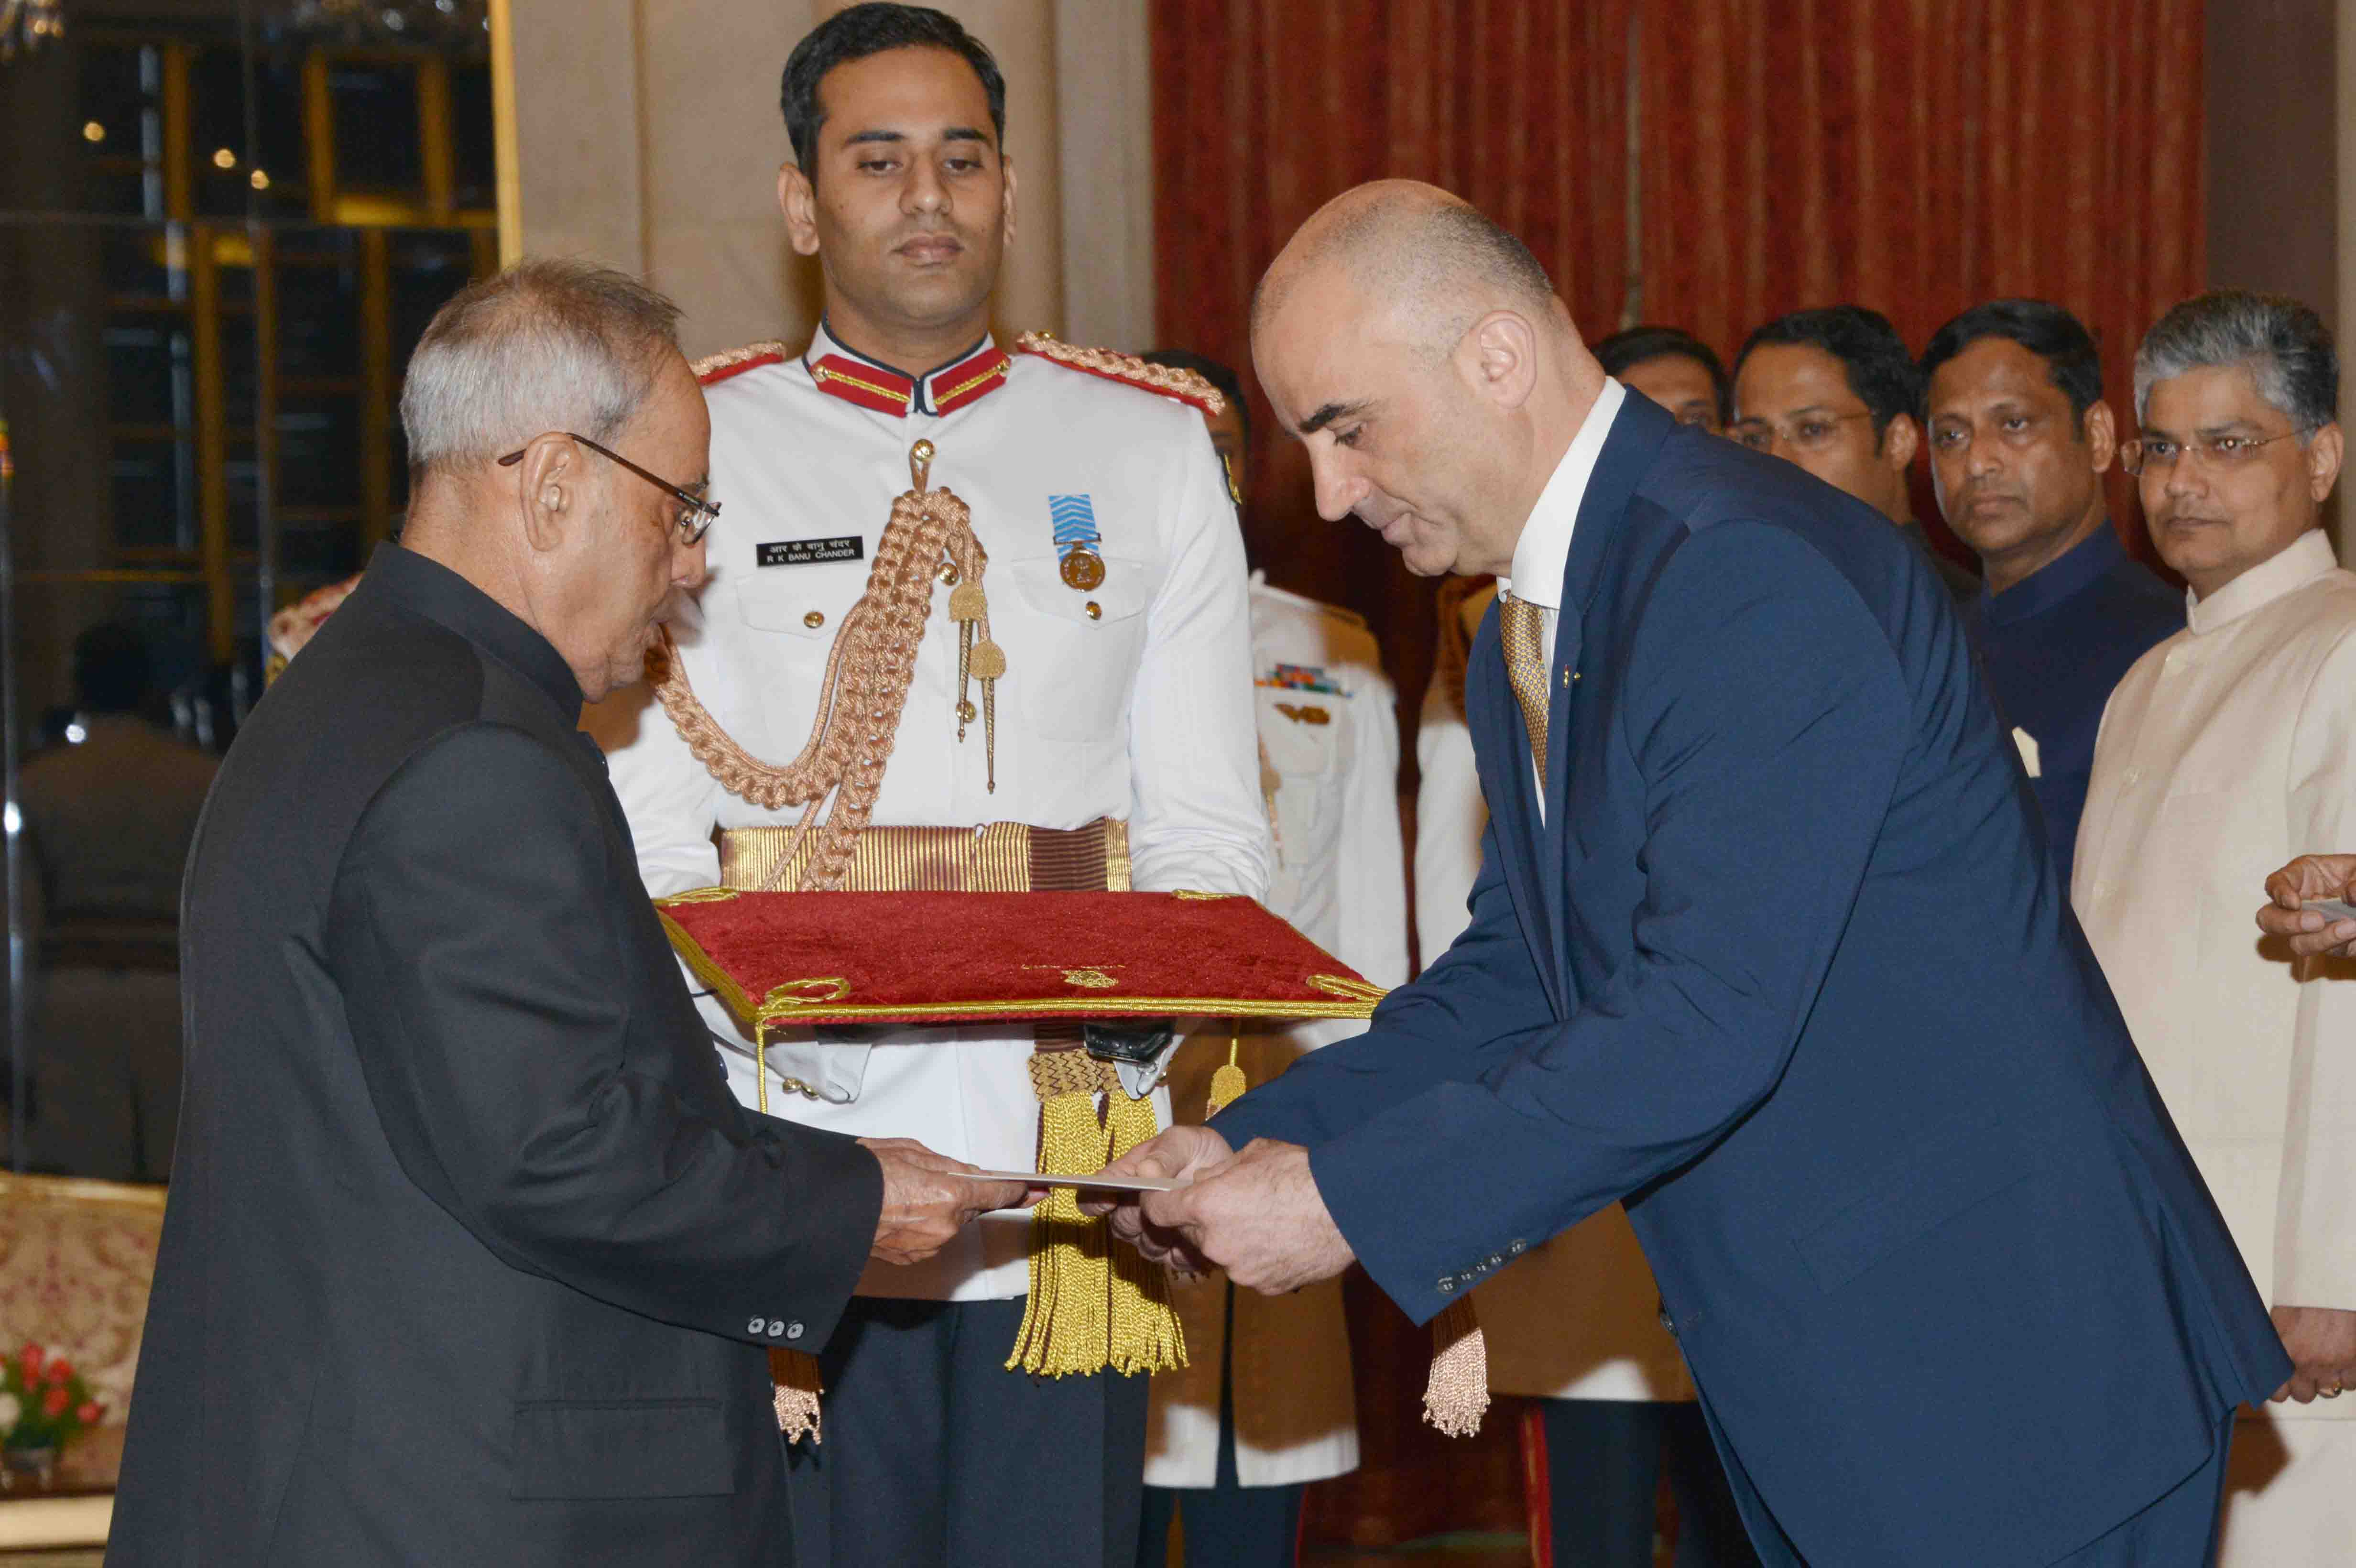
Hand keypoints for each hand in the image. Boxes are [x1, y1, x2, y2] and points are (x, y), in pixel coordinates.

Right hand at [859, 1138, 1027, 1266]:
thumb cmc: (864, 1174)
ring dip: (936, 1209)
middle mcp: (944, 1227)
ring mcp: (928, 1247)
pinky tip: (897, 1212)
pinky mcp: (911, 1259)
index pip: (996, 1194)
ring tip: (903, 1193)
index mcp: (949, 1194)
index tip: (1037, 1191)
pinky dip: (919, 1226)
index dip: (1019, 1191)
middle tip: (930, 1179)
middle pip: (969, 1208)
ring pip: (947, 1223)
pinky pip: (927, 1238)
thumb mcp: (909, 1152)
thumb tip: (966, 1174)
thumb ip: (945, 1164)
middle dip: (959, 1193)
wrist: (825, 1209)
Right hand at [1083, 1125, 1234, 1275]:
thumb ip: (1165, 1154)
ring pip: (1145, 1247)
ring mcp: (1155, 1232)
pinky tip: (1197, 1236)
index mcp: (1127, 1178)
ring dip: (1162, 1237)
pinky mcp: (1178, 1251)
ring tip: (1183, 1220)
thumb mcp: (1185, 1141)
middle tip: (1159, 1206)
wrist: (1232, 1174)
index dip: (1093, 1201)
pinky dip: (1184, 1252)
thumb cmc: (1200, 1152)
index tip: (1107, 1201)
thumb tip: (1144, 1172)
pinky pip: (1173, 1261)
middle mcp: (1135, 1208)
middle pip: (1120, 1225)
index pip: (1095, 1194)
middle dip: (1137, 1218)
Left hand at [1134, 1138, 1354, 1295]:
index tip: (1161, 1200)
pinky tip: (1280, 1239)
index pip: (1157, 1210)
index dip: (1157, 1203)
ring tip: (1264, 1221)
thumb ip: (1219, 1172)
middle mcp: (1214, 1242)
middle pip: (1189, 1234)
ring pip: (1221, 1254)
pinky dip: (1257, 1257)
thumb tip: (1203, 1181)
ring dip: (1232, 1240)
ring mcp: (1238, 1269)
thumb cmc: (1301, 1173)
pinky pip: (1249, 1270)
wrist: (1346, 1208)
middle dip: (1201, 1221)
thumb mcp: (1253, 1154)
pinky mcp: (1263, 1286)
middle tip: (1231, 1206)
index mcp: (1205, 1204)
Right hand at [2257, 854, 2355, 957]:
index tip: (2294, 903)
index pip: (2275, 884)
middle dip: (2287, 924)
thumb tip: (2351, 895)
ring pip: (2297, 943)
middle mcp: (2298, 904)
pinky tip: (2354, 933)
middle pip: (2269, 919)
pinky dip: (2341, 943)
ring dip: (2320, 939)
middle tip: (2317, 921)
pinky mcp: (2329, 943)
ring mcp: (2310, 928)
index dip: (2279, 893)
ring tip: (2350, 928)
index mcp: (2301, 877)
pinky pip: (2329, 950)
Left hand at [2268, 1304, 2355, 1402]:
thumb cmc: (2303, 1298)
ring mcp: (2332, 1367)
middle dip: (2303, 1386)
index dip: (2280, 1391)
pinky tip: (2344, 1362)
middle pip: (2303, 1396)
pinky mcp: (2354, 1364)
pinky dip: (2349, 1376)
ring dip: (2327, 1382)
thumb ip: (2278, 1345)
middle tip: (2306, 1373)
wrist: (2330, 1288)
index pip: (2276, 1392)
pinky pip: (2351, 1384)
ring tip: (2327, 1364)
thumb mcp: (2279, 1320)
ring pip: (2329, 1392)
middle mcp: (2305, 1365)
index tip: (2282, 1386)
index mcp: (2282, 1354)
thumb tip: (2272, 1361)